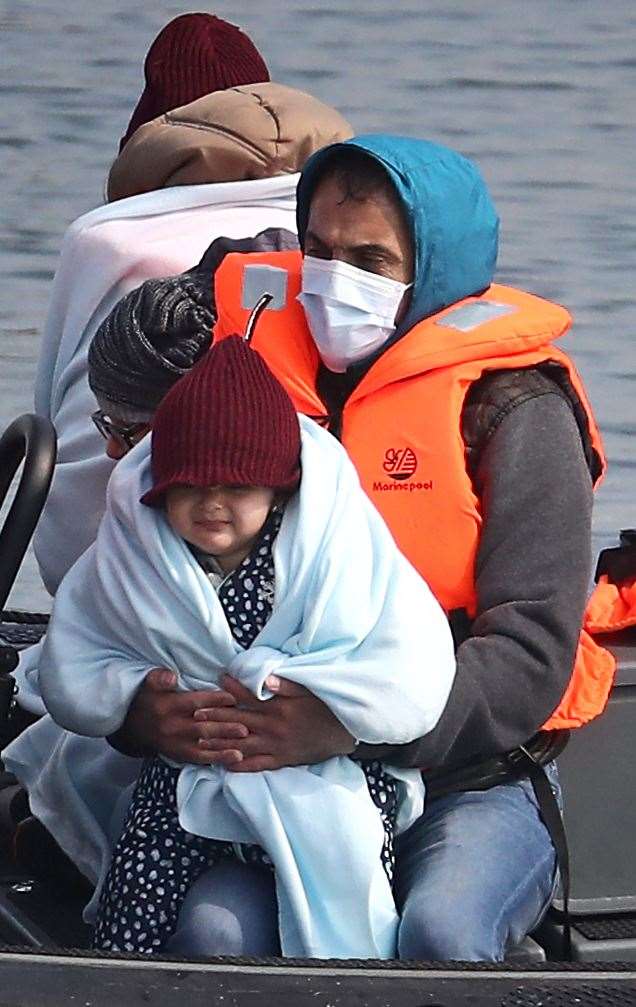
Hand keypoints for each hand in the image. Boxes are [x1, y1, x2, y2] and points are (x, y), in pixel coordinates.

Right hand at [118, 668, 247, 764]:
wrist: (130, 729)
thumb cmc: (146, 701)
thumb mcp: (148, 684)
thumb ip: (159, 678)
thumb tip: (171, 676)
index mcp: (167, 707)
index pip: (194, 703)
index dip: (213, 700)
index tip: (232, 698)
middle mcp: (171, 727)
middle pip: (201, 727)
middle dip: (224, 727)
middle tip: (244, 727)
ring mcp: (175, 743)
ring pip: (202, 745)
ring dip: (223, 745)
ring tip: (243, 744)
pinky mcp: (178, 755)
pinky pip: (198, 758)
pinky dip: (217, 759)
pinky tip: (234, 758)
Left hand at [195, 674, 356, 771]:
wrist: (344, 734)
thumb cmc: (325, 708)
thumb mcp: (308, 690)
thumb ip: (286, 685)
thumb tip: (265, 679)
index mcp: (279, 708)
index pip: (249, 697)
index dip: (232, 689)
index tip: (217, 680)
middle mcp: (273, 728)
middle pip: (239, 721)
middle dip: (216, 717)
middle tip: (195, 713)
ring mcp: (276, 746)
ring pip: (242, 745)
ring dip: (220, 742)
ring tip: (200, 740)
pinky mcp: (281, 760)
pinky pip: (257, 765)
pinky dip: (239, 766)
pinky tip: (224, 765)